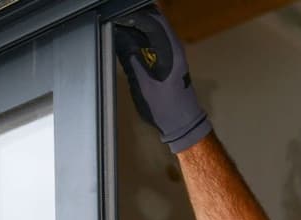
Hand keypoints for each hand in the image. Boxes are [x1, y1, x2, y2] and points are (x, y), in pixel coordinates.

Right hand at [111, 7, 211, 153]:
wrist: (182, 124)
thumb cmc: (166, 108)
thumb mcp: (144, 85)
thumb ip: (132, 61)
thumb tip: (121, 41)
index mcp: (172, 51)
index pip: (155, 21)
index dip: (137, 16)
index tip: (120, 18)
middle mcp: (175, 47)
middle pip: (155, 22)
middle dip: (136, 20)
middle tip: (117, 23)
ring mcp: (174, 53)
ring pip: (155, 30)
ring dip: (139, 28)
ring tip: (120, 29)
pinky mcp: (170, 59)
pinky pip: (156, 41)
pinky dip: (143, 38)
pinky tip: (130, 41)